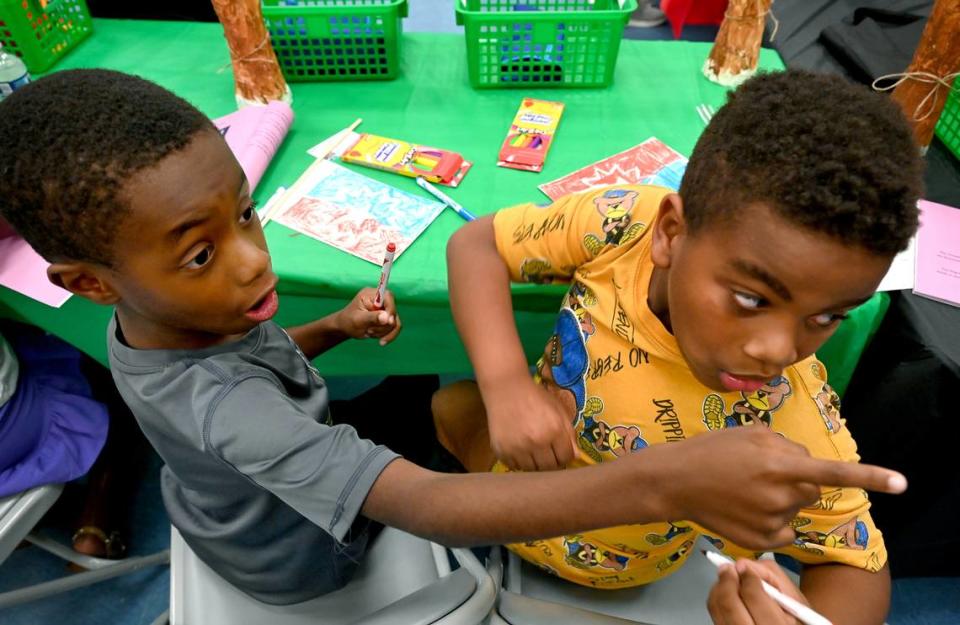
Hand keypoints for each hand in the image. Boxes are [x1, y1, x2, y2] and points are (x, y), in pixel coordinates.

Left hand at [337, 287, 401, 345]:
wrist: (345, 328)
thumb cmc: (348, 321)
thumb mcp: (358, 320)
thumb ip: (372, 318)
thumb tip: (387, 318)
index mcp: (371, 294)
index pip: (388, 296)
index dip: (391, 309)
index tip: (389, 322)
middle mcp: (380, 300)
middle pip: (393, 312)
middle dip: (382, 326)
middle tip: (369, 331)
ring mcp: (385, 310)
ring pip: (395, 323)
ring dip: (383, 332)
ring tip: (369, 333)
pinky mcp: (387, 319)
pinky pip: (394, 328)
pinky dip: (388, 336)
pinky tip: (381, 341)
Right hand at [485, 378, 577, 471]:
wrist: (505, 389)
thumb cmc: (535, 397)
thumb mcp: (558, 410)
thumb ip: (569, 433)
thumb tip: (576, 457)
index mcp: (554, 430)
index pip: (566, 458)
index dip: (565, 456)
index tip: (560, 451)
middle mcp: (536, 441)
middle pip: (549, 467)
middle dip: (551, 462)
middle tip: (547, 453)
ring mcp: (517, 448)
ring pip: (531, 470)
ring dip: (534, 463)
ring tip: (532, 451)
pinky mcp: (501, 451)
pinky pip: (514, 466)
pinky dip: (518, 461)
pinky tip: (519, 449)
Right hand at [659, 426, 905, 550]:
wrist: (674, 482)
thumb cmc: (710, 450)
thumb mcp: (750, 433)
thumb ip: (786, 446)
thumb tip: (805, 462)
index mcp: (778, 464)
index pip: (832, 472)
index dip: (869, 477)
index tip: (901, 483)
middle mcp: (779, 495)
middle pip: (812, 488)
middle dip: (798, 478)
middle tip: (764, 470)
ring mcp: (770, 521)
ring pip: (796, 507)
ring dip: (782, 497)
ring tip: (746, 487)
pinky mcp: (761, 540)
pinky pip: (784, 529)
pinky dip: (772, 519)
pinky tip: (745, 507)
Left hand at [708, 558, 807, 624]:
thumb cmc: (793, 612)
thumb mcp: (790, 593)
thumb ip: (768, 573)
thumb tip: (741, 563)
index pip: (753, 596)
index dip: (747, 576)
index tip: (743, 565)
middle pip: (729, 605)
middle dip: (727, 580)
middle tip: (729, 568)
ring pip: (717, 606)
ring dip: (720, 586)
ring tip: (729, 578)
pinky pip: (714, 611)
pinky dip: (718, 596)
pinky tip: (728, 592)